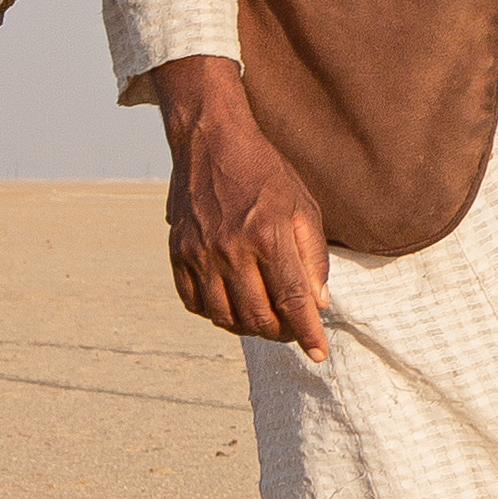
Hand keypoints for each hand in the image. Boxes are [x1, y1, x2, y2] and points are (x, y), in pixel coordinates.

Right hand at [152, 57, 335, 358]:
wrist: (212, 143)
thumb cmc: (267, 175)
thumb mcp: (304, 206)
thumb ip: (313, 256)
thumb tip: (319, 303)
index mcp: (269, 235)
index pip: (293, 300)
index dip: (307, 332)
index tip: (318, 354)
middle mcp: (231, 249)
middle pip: (258, 316)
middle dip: (281, 333)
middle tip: (294, 331)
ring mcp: (200, 253)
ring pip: (225, 317)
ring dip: (249, 328)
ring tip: (267, 321)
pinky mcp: (178, 253)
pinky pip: (195, 303)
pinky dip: (216, 315)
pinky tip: (234, 308)